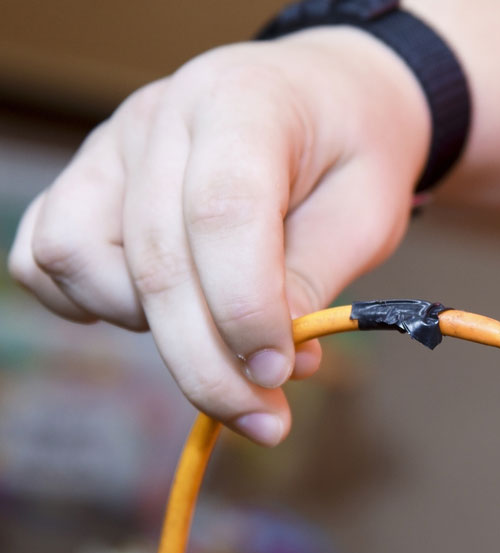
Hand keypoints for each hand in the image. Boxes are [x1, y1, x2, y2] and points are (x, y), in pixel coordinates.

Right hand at [7, 28, 429, 444]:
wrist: (327, 99)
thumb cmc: (353, 153)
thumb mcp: (368, 211)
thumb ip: (314, 277)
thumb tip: (267, 366)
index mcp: (245, 103)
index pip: (223, 212)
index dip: (244, 308)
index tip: (276, 376)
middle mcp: (163, 115)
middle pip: (156, 258)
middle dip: (208, 362)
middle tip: (263, 420)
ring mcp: (111, 146)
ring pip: (77, 258)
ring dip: (148, 326)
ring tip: (217, 331)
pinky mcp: (86, 180)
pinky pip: (45, 257)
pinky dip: (91, 304)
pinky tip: (160, 314)